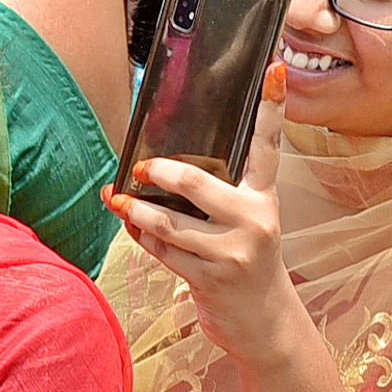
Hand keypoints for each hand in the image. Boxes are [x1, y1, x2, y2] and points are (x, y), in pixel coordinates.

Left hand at [102, 62, 296, 359]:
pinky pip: (162, 250)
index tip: (274, 68)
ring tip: (117, 200)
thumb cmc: (246, 260)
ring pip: (169, 222)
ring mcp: (232, 251)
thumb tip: (159, 165)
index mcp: (265, 198)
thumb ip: (218, 194)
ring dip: (136, 211)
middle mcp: (254, 220)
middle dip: (162, 173)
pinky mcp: (209, 278)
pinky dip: (141, 236)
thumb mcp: (247, 222)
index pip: (269, 144)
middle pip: (198, 182)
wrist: (264, 322)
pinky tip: (131, 226)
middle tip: (141, 167)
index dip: (273, 106)